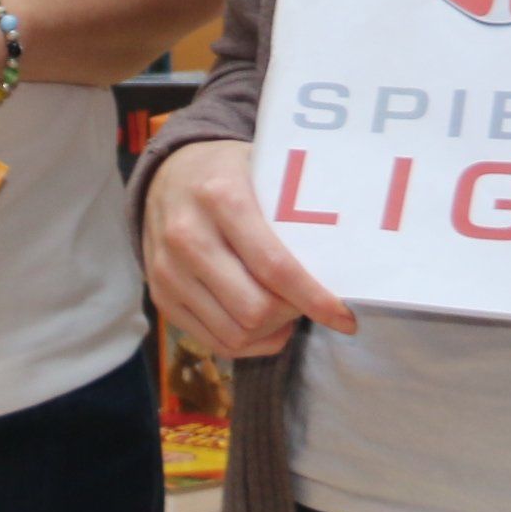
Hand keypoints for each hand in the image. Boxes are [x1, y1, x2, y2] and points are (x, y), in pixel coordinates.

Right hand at [145, 139, 356, 359]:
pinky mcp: (161, 296)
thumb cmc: (228, 173)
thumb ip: (295, 206)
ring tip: (288, 312)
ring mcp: (168, 270)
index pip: (274, 266)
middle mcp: (188, 236)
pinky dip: (248, 343)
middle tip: (310, 302)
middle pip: (254, 308)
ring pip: (234, 333)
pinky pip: (213, 342)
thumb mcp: (262, 168)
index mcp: (221, 198)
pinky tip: (265, 325)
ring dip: (271, 332)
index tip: (345, 317)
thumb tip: (349, 252)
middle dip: (293, 314)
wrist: (166, 174)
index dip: (314, 299)